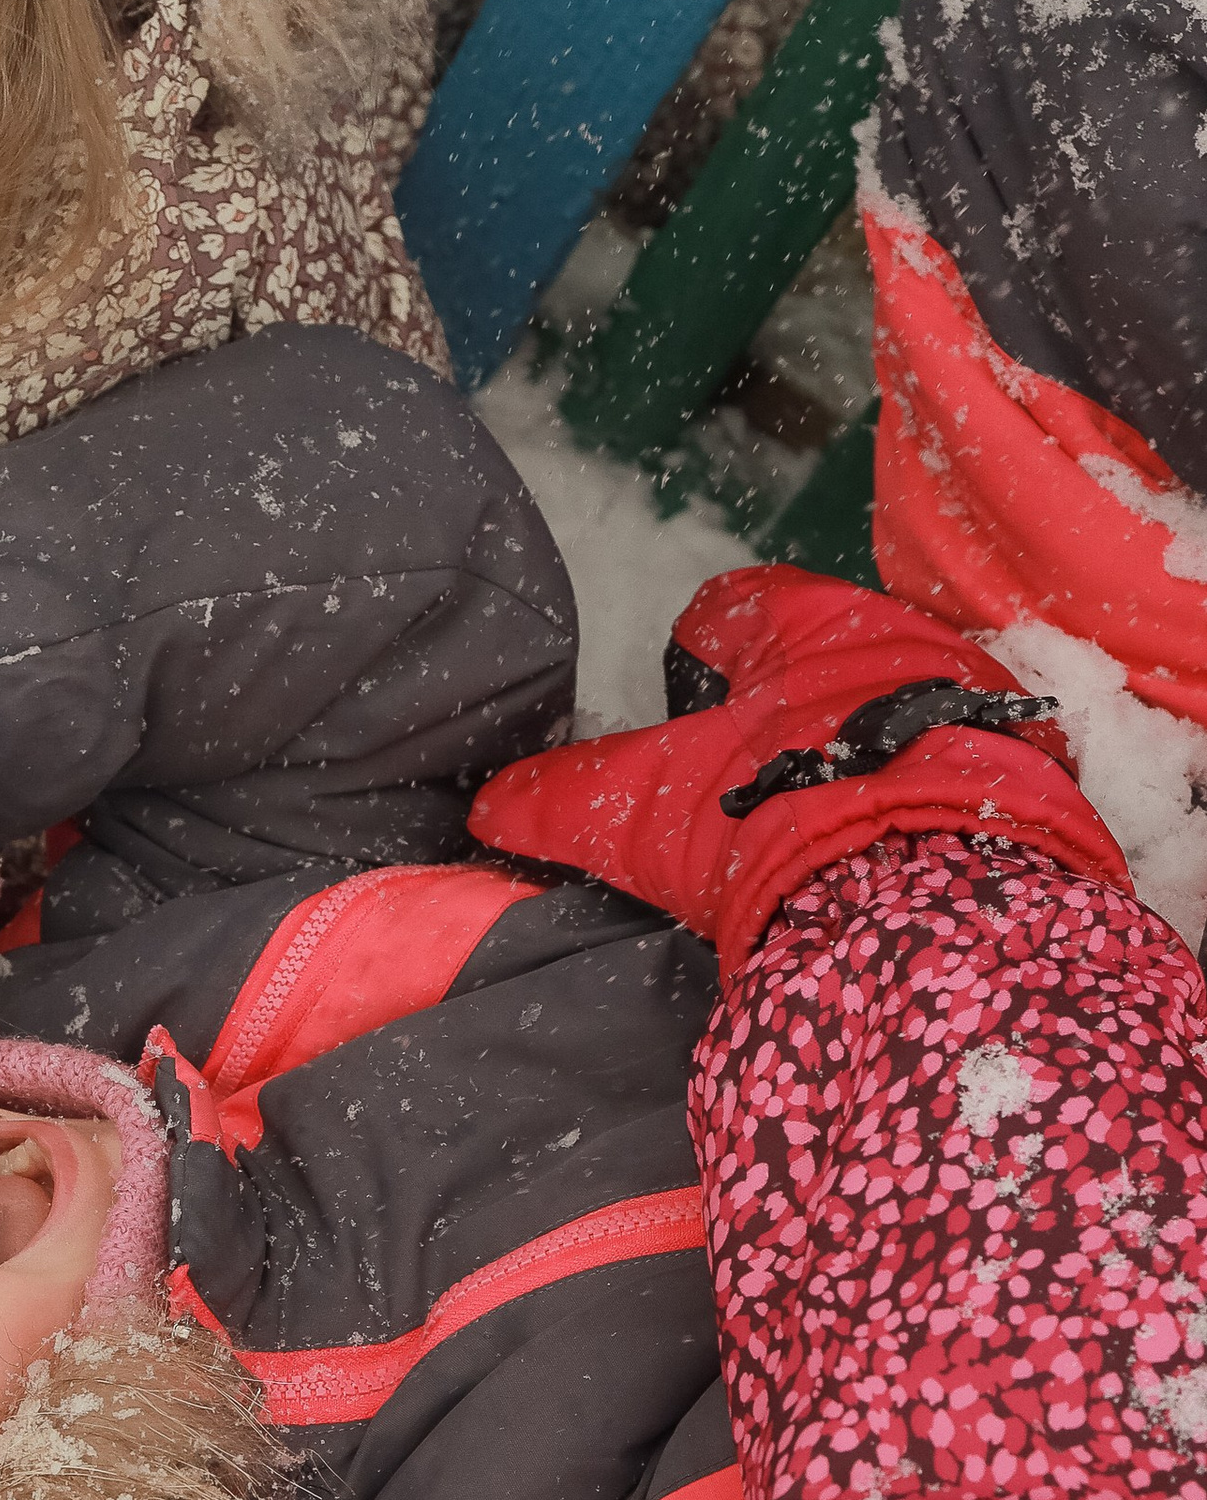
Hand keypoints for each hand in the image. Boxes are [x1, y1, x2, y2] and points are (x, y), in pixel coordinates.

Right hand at [467, 566, 1126, 973]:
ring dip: (847, 759)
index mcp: (805, 618)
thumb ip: (560, 799)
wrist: (932, 894)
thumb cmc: (773, 817)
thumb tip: (485, 804)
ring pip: (884, 716)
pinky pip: (946, 772)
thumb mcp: (641, 811)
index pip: (733, 605)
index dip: (693, 655)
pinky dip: (911, 804)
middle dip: (776, 714)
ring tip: (809, 832)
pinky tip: (878, 860)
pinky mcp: (1015, 774)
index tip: (678, 714)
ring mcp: (964, 704)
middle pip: (816, 661)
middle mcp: (898, 637)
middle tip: (736, 788)